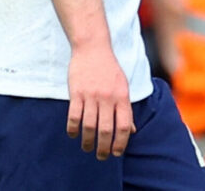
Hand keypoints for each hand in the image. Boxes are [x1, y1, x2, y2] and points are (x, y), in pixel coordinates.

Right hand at [66, 43, 134, 158]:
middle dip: (104, 147)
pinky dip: (73, 127)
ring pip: (89, 125)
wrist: (92, 47)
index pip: (124, 127)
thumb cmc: (109, 69)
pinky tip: (73, 134)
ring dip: (87, 140)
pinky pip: (74, 114)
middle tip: (101, 156)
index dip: (121, 144)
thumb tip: (131, 131)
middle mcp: (108, 98)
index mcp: (122, 98)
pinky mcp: (76, 91)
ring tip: (86, 148)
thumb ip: (126, 109)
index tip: (116, 153)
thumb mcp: (123, 87)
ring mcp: (91, 95)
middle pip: (106, 130)